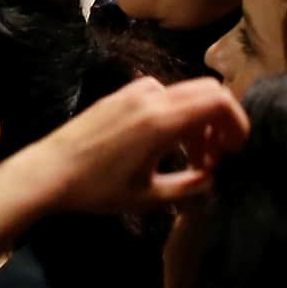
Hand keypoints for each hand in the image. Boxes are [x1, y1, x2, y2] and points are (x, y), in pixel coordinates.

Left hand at [0, 77, 249, 247]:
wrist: (48, 170)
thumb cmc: (98, 187)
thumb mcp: (149, 196)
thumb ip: (190, 187)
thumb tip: (214, 180)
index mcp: (162, 119)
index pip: (219, 100)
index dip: (238, 122)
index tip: (235, 151)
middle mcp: (151, 96)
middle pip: (208, 91)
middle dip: (222, 121)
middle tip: (218, 156)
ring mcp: (134, 92)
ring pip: (186, 94)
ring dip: (199, 122)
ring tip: (195, 161)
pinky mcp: (121, 95)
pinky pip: (164, 96)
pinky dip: (178, 116)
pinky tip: (168, 147)